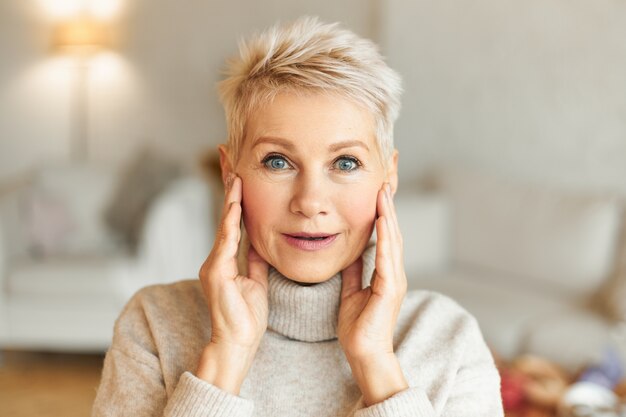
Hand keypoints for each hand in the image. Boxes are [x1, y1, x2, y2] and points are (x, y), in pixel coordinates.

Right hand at [196, 175, 268, 393]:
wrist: (236, 345)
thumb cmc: (246, 318)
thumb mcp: (256, 283)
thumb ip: (255, 262)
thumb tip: (260, 243)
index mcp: (228, 258)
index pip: (234, 218)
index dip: (236, 192)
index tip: (239, 168)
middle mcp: (218, 257)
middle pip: (225, 212)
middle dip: (227, 182)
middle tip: (227, 152)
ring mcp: (215, 264)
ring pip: (224, 222)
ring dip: (230, 195)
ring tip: (234, 169)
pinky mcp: (216, 273)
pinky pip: (226, 243)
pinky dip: (231, 221)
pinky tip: (235, 202)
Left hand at [337, 182, 407, 404]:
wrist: (365, 354)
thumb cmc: (358, 327)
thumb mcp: (351, 292)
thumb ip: (353, 271)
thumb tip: (349, 253)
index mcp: (385, 271)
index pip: (385, 234)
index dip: (382, 211)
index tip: (377, 188)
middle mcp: (394, 272)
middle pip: (392, 230)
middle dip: (389, 204)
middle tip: (385, 178)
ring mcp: (395, 280)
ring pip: (392, 239)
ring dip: (388, 214)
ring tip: (383, 190)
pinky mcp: (390, 289)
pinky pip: (387, 258)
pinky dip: (384, 237)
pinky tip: (381, 220)